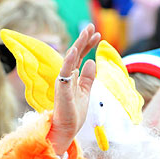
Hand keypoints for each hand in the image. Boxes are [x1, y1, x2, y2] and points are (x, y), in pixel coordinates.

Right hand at [48, 24, 100, 155]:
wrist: (66, 130)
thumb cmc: (74, 113)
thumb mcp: (86, 92)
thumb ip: (88, 78)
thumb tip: (92, 62)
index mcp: (72, 77)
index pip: (80, 56)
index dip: (88, 45)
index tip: (98, 35)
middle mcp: (66, 76)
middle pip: (75, 54)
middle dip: (83, 40)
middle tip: (92, 26)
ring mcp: (63, 81)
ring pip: (70, 59)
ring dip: (78, 45)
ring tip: (86, 33)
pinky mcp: (61, 89)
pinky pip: (65, 72)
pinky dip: (69, 61)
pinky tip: (75, 50)